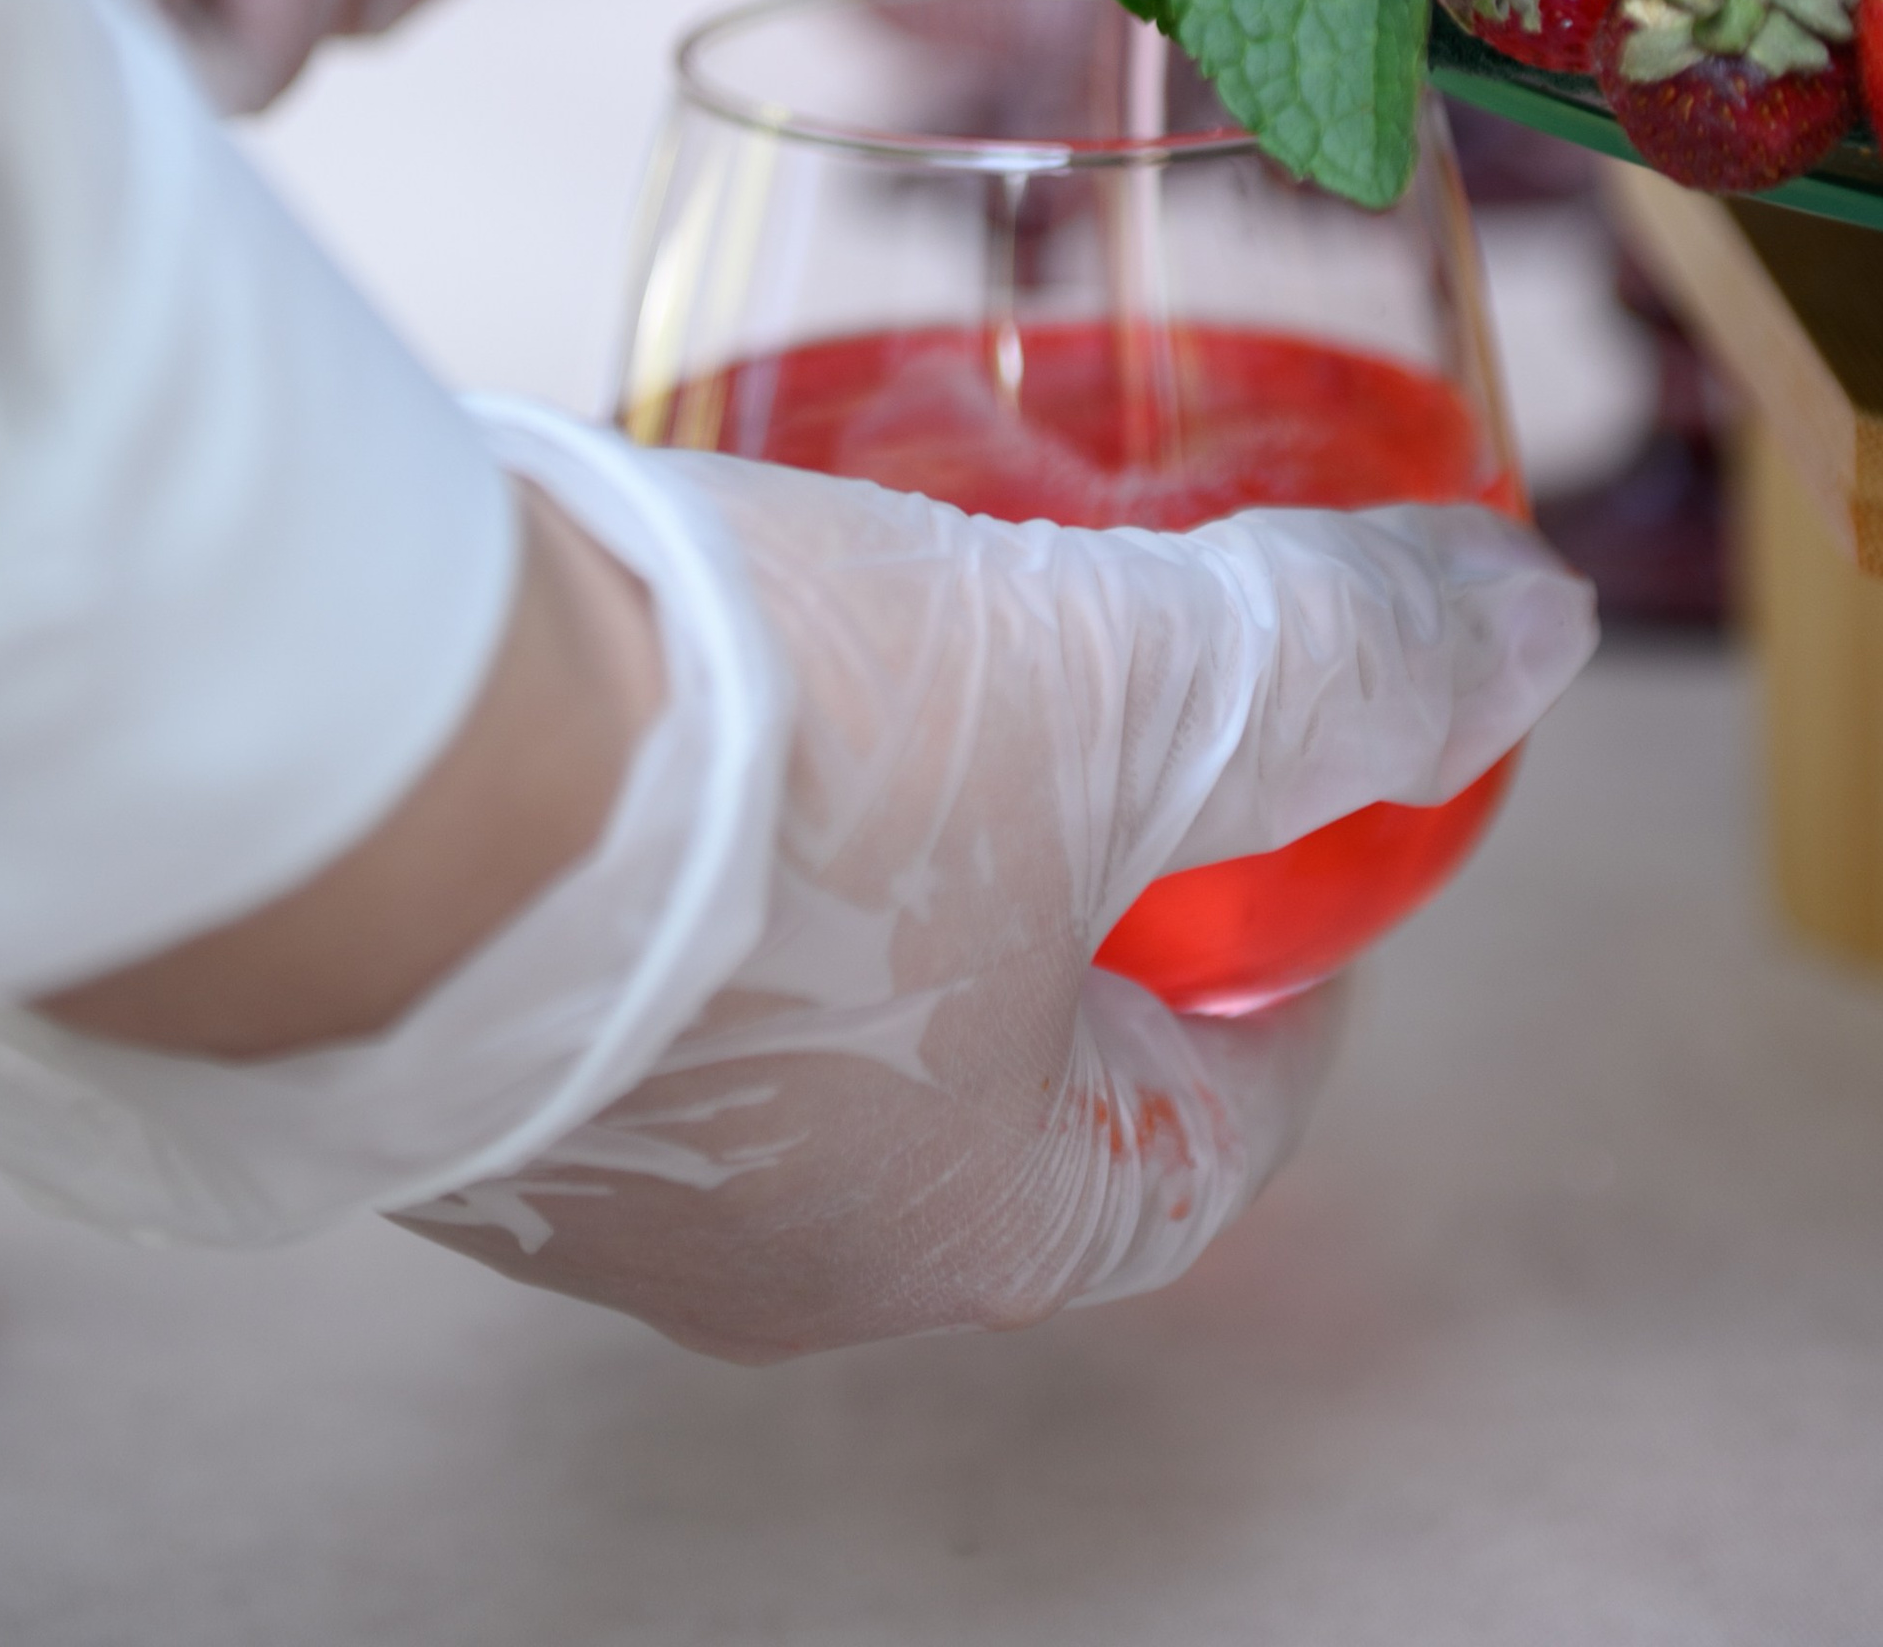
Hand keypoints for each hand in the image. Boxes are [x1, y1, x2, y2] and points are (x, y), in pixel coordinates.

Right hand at [396, 446, 1594, 1358]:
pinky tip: (673, 692)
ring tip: (881, 674)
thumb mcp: (1106, 680)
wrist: (357, 751)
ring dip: (862, 866)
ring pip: (792, 1018)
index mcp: (965, 1221)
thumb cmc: (761, 769)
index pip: (1197, 1147)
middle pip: (991, 1086)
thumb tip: (1526, 634)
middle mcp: (765, 1248)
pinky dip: (685, 842)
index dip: (1283, 1003)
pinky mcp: (430, 1045)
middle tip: (1094, 740)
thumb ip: (1325, 663)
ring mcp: (578, 1165)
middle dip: (1064, 916)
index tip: (1290, 871)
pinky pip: (616, 959)